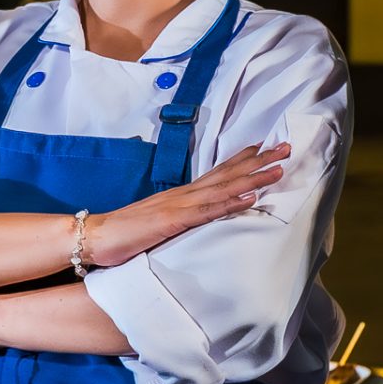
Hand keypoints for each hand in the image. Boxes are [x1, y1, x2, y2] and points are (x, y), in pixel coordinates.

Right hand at [85, 143, 291, 266]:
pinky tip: (249, 198)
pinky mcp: (173, 221)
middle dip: (259, 161)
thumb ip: (180, 217)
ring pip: (223, 188)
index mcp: (181, 195)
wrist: (96, 236)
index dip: (242, 159)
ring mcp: (179, 206)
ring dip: (253, 178)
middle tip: (286, 148)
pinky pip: (207, 212)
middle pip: (227, 173)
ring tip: (278, 169)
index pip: (217, 172)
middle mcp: (184, 194)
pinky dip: (230, 203)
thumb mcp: (160, 222)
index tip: (265, 147)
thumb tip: (196, 217)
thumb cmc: (126, 232)